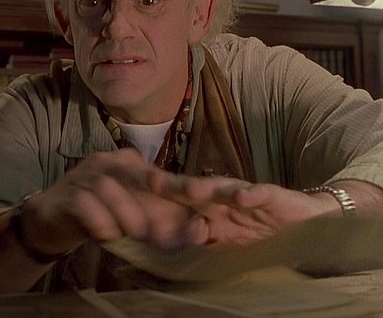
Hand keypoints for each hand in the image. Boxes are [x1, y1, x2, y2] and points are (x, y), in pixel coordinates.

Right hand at [20, 148, 194, 254]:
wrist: (51, 222)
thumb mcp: (134, 218)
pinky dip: (98, 219)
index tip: (200, 196)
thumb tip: (202, 232)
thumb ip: (164, 223)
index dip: (181, 184)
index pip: (160, 174)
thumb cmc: (100, 217)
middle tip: (165, 236)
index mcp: (129, 164)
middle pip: (137, 175)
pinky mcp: (65, 194)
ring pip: (108, 187)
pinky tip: (106, 235)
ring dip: (125, 213)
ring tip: (134, 234)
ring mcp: (83, 175)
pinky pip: (84, 202)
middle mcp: (108, 162)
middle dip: (155, 205)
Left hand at [147, 170, 334, 246]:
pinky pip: (261, 194)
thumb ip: (203, 246)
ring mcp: (246, 196)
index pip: (180, 207)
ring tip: (191, 189)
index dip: (162, 207)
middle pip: (194, 192)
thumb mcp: (228, 244)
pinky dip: (252, 195)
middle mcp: (222, 200)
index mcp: (209, 212)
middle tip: (152, 182)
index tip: (139, 204)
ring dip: (208, 188)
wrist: (304, 225)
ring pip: (223, 189)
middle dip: (174, 187)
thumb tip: (167, 260)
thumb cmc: (261, 235)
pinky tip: (243, 197)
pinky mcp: (273, 196)